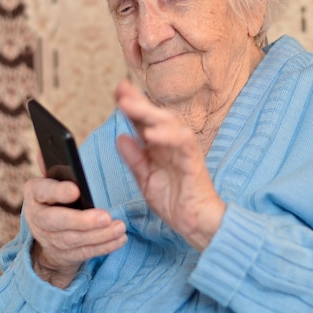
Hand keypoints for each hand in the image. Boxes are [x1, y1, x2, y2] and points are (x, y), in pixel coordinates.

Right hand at [24, 155, 127, 287]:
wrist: (47, 234)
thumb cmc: (55, 198)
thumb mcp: (51, 180)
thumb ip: (54, 164)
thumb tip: (52, 141)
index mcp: (35, 194)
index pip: (43, 192)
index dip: (58, 192)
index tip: (76, 190)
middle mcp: (39, 219)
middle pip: (58, 222)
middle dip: (83, 221)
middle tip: (106, 216)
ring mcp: (51, 240)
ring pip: (75, 240)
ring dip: (99, 235)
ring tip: (120, 227)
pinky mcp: (65, 255)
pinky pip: (86, 252)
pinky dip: (104, 247)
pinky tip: (120, 239)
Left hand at [114, 79, 225, 251]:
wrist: (195, 222)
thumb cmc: (174, 200)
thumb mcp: (145, 179)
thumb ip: (134, 158)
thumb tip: (120, 137)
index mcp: (160, 146)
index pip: (144, 121)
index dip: (132, 105)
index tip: (117, 91)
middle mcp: (172, 143)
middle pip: (156, 116)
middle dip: (138, 101)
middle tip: (121, 90)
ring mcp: (184, 150)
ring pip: (169, 123)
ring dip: (149, 112)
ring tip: (129, 106)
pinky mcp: (193, 160)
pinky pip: (182, 142)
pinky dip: (167, 136)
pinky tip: (150, 134)